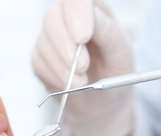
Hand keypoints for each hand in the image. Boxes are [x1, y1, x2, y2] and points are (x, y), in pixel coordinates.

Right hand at [32, 0, 133, 135]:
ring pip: (44, 42)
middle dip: (66, 46)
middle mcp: (67, 17)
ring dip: (63, 67)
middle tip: (84, 68)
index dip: (76, 14)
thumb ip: (108, 33)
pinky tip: (70, 84)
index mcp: (91, 9)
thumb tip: (89, 21)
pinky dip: (56, 76)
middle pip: (52, 16)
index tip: (83, 38)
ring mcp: (50, 37)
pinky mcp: (40, 56)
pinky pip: (39, 63)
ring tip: (82, 81)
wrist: (101, 101)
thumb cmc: (114, 73)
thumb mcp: (122, 54)